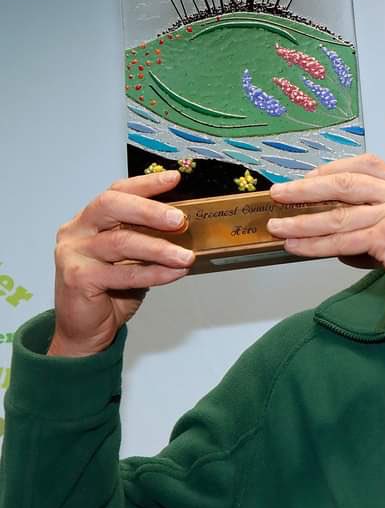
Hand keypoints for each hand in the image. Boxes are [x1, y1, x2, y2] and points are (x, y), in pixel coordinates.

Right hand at [50, 171, 193, 356]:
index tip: (174, 179)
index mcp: (90, 219)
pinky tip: (175, 273)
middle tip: (180, 219)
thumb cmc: (111, 288)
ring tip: (187, 256)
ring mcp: (73, 254)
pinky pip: (124, 274)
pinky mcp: (78, 278)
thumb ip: (148, 238)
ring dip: (160, 249)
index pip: (117, 192)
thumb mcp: (132, 257)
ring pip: (121, 242)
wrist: (85, 328)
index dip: (146, 184)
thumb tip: (187, 225)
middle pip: (111, 206)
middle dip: (150, 210)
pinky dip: (154, 274)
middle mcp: (77, 231)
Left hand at [267, 154, 384, 320]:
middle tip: (278, 194)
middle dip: (305, 189)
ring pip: (338, 214)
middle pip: (344, 182)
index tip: (304, 179)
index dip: (329, 169)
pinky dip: (314, 244)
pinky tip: (296, 247)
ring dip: (301, 221)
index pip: (363, 164)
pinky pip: (342, 239)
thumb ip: (379, 217)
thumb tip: (334, 221)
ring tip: (277, 226)